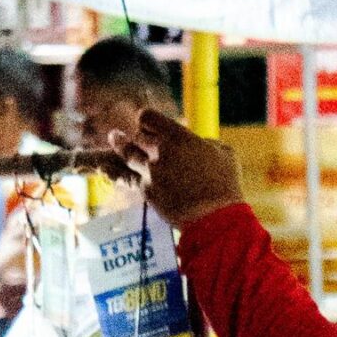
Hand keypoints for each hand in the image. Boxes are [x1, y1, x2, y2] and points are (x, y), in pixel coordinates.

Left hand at [114, 107, 242, 231]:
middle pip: (137, 135)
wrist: (215, 218)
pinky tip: (110, 169)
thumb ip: (206, 143)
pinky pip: (128, 179)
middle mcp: (160, 151)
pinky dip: (118, 173)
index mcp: (179, 136)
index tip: (147, 124)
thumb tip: (198, 143)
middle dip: (135, 133)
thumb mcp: (224, 153)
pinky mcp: (147, 192)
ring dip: (120, 145)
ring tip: (115, 138)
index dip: (146, 120)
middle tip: (128, 132)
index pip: (149, 118)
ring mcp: (151, 172)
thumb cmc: (226, 185)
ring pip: (128, 154)